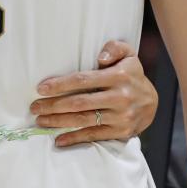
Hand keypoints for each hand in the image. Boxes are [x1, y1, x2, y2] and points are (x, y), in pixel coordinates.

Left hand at [30, 40, 157, 146]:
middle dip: (53, 105)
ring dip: (58, 122)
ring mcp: (120, 117)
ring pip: (83, 120)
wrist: (152, 102)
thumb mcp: (128, 55)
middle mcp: (120, 97)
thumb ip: (115, 48)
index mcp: (119, 76)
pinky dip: (75, 138)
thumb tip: (99, 57)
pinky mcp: (120, 132)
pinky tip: (59, 139)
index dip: (60, 85)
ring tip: (40, 121)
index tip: (41, 88)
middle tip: (34, 107)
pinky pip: (94, 135)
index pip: (83, 80)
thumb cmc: (131, 75)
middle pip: (79, 102)